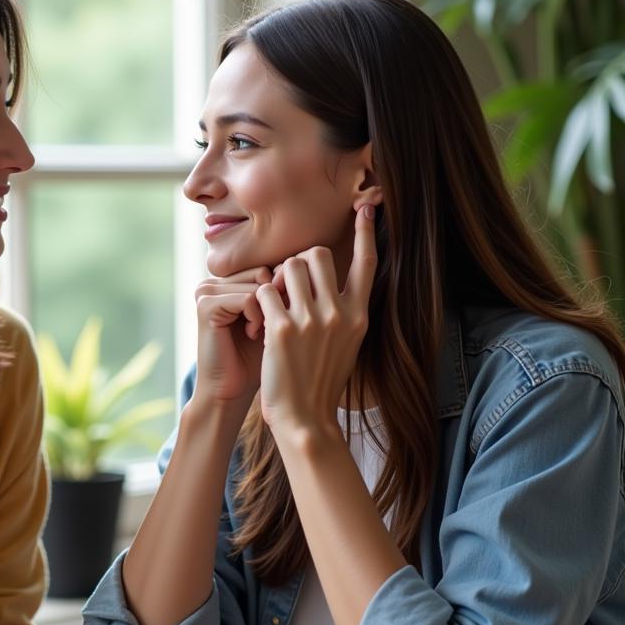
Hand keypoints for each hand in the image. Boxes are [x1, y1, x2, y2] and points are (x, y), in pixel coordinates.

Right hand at [193, 266, 273, 406]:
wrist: (231, 391)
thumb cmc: (261, 360)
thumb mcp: (278, 317)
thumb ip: (285, 289)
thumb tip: (308, 262)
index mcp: (228, 281)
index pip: (269, 266)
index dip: (284, 293)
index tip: (280, 321)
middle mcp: (214, 281)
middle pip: (264, 271)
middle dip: (276, 301)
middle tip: (269, 328)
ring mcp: (206, 291)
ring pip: (259, 283)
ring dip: (269, 312)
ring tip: (260, 333)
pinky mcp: (205, 305)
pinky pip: (247, 297)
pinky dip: (257, 318)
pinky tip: (251, 335)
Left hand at [255, 205, 377, 437]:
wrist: (305, 418)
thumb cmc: (321, 381)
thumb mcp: (347, 344)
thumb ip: (344, 311)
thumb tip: (335, 281)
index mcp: (360, 315)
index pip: (367, 263)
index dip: (366, 232)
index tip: (366, 206)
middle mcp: (340, 313)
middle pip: (317, 253)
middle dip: (298, 263)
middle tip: (287, 288)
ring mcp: (312, 320)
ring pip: (289, 266)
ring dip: (276, 279)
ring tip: (273, 306)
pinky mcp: (282, 330)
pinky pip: (264, 290)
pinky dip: (257, 302)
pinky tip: (258, 323)